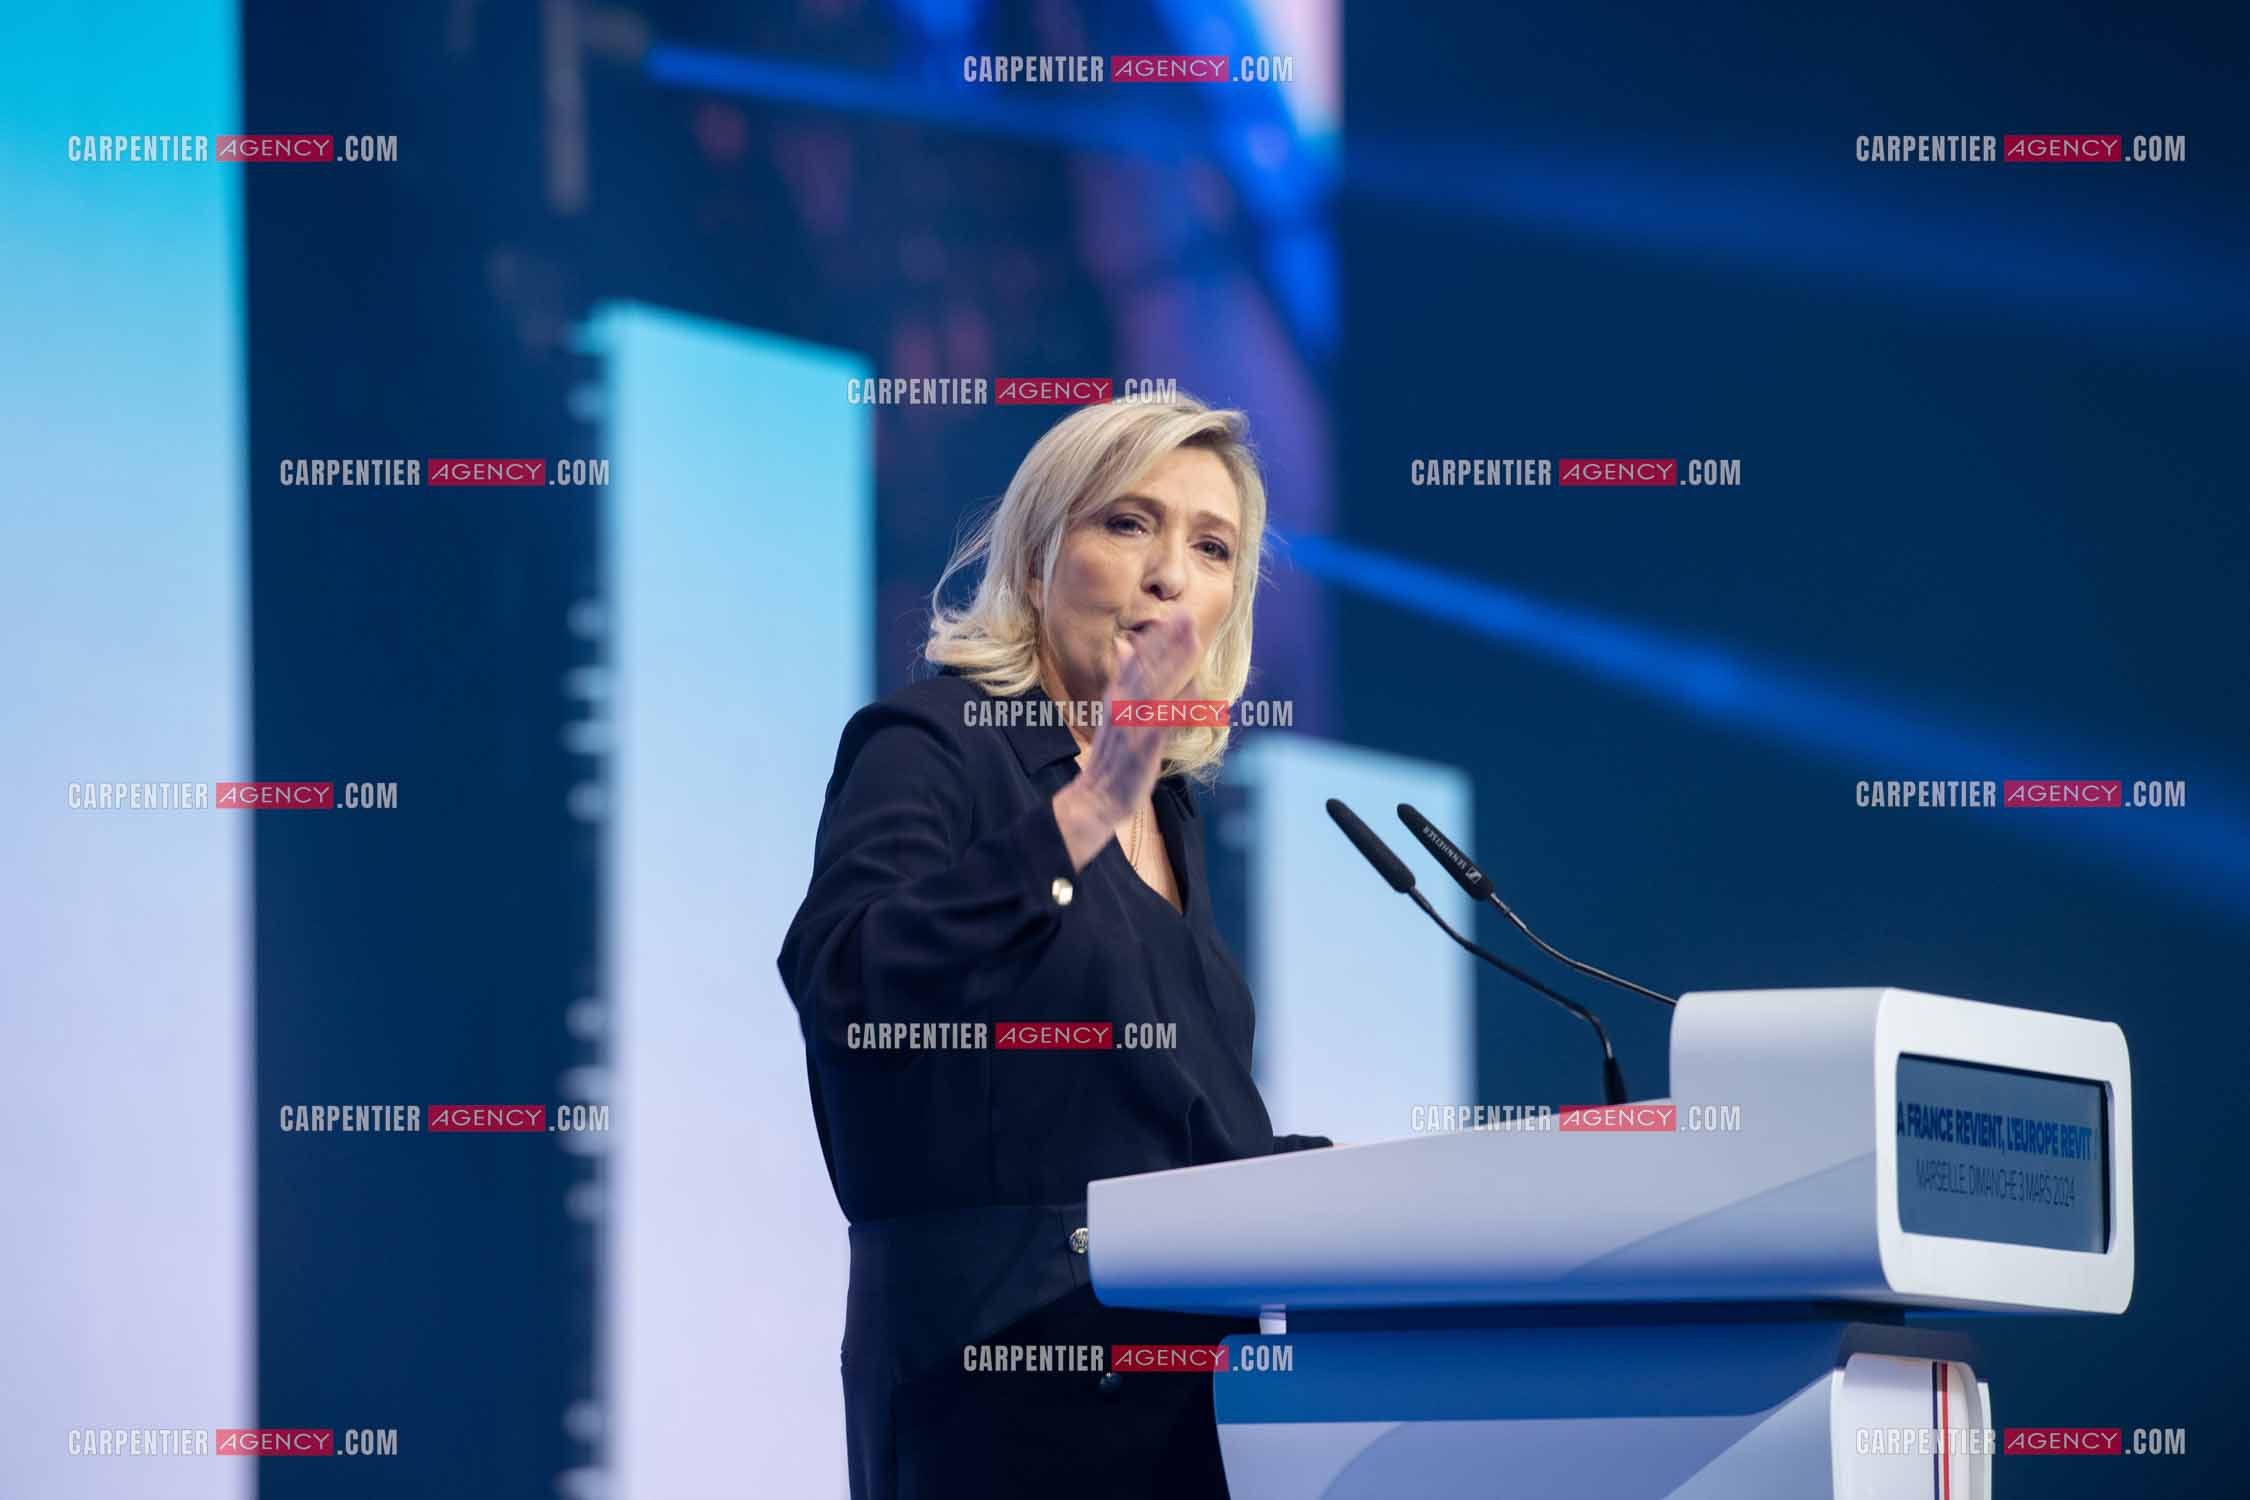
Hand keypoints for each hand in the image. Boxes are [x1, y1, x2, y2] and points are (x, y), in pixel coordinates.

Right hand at [1051, 611, 1199, 869]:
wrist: (1096, 796)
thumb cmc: (1112, 755)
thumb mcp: (1113, 710)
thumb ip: (1122, 678)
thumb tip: (1125, 646)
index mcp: (1118, 697)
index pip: (1139, 661)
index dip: (1159, 638)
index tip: (1178, 616)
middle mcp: (1123, 707)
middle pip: (1148, 668)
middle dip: (1169, 642)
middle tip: (1188, 616)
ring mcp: (1133, 726)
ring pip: (1156, 688)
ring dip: (1174, 664)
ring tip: (1193, 641)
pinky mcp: (1142, 747)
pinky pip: (1162, 721)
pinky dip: (1178, 704)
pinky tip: (1195, 689)